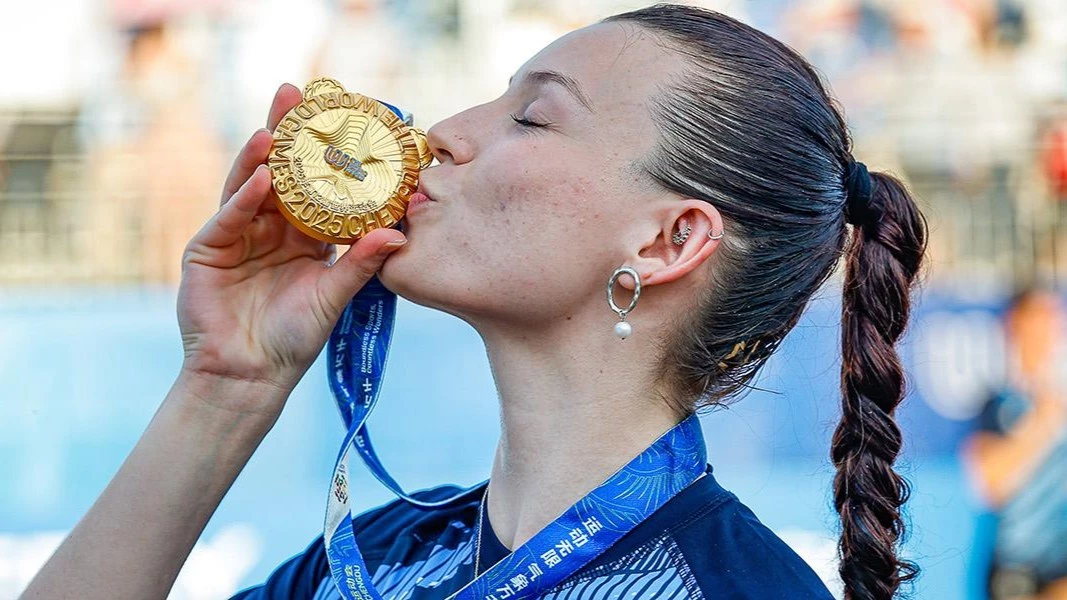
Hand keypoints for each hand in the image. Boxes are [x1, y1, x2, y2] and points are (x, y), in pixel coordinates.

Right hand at [176, 83, 406, 414]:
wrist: (250, 375)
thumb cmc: (294, 339)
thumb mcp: (334, 296)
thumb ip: (360, 264)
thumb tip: (398, 235)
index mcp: (302, 234)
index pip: (312, 183)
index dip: (321, 150)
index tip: (338, 115)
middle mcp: (268, 227)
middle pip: (277, 170)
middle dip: (284, 131)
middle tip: (294, 92)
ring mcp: (235, 234)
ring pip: (248, 185)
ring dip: (260, 156)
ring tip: (276, 127)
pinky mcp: (207, 249)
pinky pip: (229, 217)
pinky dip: (244, 197)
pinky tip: (260, 179)